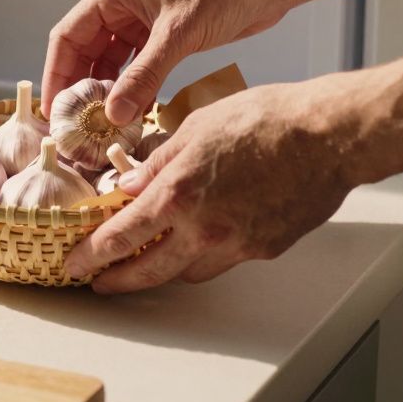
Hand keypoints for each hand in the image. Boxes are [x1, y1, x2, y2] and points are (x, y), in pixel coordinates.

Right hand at [41, 0, 289, 124]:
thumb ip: (143, 76)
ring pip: (112, 62)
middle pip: (86, 51)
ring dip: (108, 91)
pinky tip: (134, 113)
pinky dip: (134, 89)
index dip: (56, 72)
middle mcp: (122, 7)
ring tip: (103, 126)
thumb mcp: (177, 35)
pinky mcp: (164, 36)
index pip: (68, 36)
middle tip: (76, 124)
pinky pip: (138, 67)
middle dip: (80, 87)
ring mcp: (143, 22)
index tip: (54, 108)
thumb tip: (113, 114)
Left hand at [64, 76, 374, 292]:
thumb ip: (158, 162)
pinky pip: (225, 260)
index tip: (76, 263)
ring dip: (165, 266)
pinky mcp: (265, 249)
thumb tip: (129, 184)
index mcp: (178, 194)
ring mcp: (237, 245)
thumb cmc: (265, 119)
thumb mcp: (195, 126)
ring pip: (188, 271)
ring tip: (152, 256)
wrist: (327, 135)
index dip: (92, 254)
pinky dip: (207, 253)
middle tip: (101, 282)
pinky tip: (206, 236)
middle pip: (149, 271)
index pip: (121, 236)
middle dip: (120, 280)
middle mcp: (204, 229)